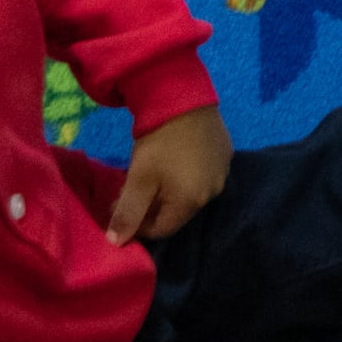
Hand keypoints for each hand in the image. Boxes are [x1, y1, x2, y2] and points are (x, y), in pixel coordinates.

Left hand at [104, 105, 229, 243]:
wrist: (185, 98)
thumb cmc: (159, 143)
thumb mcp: (138, 179)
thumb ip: (128, 213)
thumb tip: (115, 243)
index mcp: (192, 201)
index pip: (163, 229)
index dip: (138, 225)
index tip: (121, 206)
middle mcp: (213, 191)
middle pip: (178, 212)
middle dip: (153, 207)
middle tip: (133, 188)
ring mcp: (223, 171)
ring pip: (191, 193)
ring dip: (170, 190)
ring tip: (153, 173)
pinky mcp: (226, 153)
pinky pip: (203, 174)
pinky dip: (186, 174)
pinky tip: (175, 157)